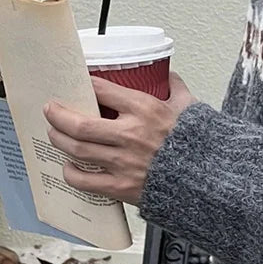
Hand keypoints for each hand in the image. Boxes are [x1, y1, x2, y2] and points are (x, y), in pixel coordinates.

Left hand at [44, 72, 194, 205]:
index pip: (100, 89)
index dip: (84, 84)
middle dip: (57, 114)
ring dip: (59, 140)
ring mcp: (124, 162)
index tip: (78, 85)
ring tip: (55, 134)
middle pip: (78, 122)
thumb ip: (175, 89)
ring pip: (76, 149)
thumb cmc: (200, 144)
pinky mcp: (122, 187)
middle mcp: (130, 135)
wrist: (211, 180)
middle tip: (51, 110)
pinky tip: (69, 167)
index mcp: (145, 110)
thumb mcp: (191, 107)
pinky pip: (84, 181)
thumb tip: (168, 76)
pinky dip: (70, 173)